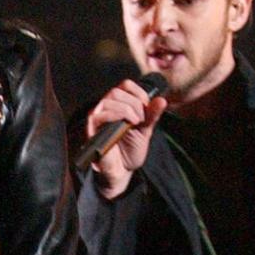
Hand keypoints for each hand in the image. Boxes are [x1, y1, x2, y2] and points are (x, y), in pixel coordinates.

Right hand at [87, 80, 167, 198]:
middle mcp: (106, 107)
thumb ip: (152, 114)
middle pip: (117, 91)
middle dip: (134, 103)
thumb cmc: (130, 149)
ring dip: (127, 109)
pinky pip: (100, 114)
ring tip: (135, 123)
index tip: (148, 108)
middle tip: (141, 120)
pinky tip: (126, 124)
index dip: (139, 93)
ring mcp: (97, 116)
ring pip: (109, 100)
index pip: (126, 85)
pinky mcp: (92, 128)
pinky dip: (116, 115)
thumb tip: (162, 100)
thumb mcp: (146, 129)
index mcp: (118, 104)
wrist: (123, 170)